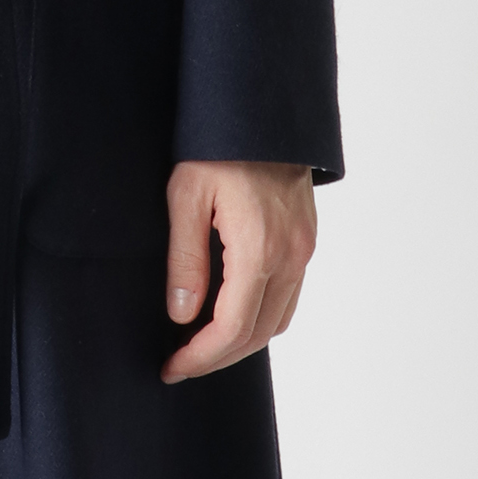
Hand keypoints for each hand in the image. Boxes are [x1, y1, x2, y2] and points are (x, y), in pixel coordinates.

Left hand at [161, 160, 315, 384]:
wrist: (262, 111)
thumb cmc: (218, 146)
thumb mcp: (185, 197)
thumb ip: (186, 260)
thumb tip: (181, 315)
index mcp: (260, 249)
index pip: (231, 328)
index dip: (200, 357)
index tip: (171, 368)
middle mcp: (291, 255)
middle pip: (258, 334)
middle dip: (217, 358)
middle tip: (179, 366)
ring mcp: (305, 249)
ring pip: (277, 320)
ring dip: (241, 342)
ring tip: (200, 347)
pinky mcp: (306, 240)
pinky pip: (288, 296)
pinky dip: (259, 317)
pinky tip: (230, 315)